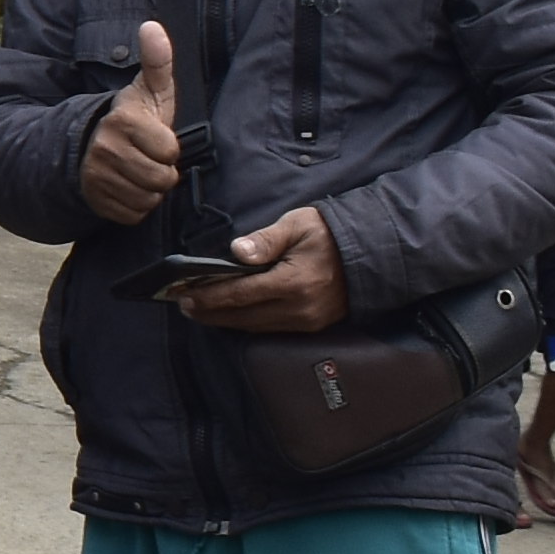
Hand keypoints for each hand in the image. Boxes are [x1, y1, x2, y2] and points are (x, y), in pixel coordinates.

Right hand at [75, 20, 181, 225]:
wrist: (88, 148)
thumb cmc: (132, 119)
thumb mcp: (148, 90)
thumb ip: (157, 61)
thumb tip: (153, 26)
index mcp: (123, 121)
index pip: (169, 151)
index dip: (168, 148)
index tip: (155, 139)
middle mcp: (105, 149)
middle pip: (161, 179)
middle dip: (161, 171)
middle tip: (148, 158)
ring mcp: (97, 177)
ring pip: (148, 198)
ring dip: (150, 190)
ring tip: (138, 172)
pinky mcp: (96, 201)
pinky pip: (134, 214)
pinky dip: (135, 205)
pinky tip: (127, 187)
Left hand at [174, 206, 343, 332]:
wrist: (372, 251)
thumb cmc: (329, 233)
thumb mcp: (297, 225)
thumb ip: (265, 240)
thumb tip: (235, 252)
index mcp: (293, 283)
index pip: (239, 294)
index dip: (208, 297)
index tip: (183, 295)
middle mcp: (299, 308)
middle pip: (242, 317)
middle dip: (209, 312)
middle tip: (183, 305)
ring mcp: (306, 321)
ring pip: (254, 327)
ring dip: (225, 320)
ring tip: (199, 310)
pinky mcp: (312, 325)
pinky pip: (270, 328)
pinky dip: (247, 323)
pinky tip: (230, 314)